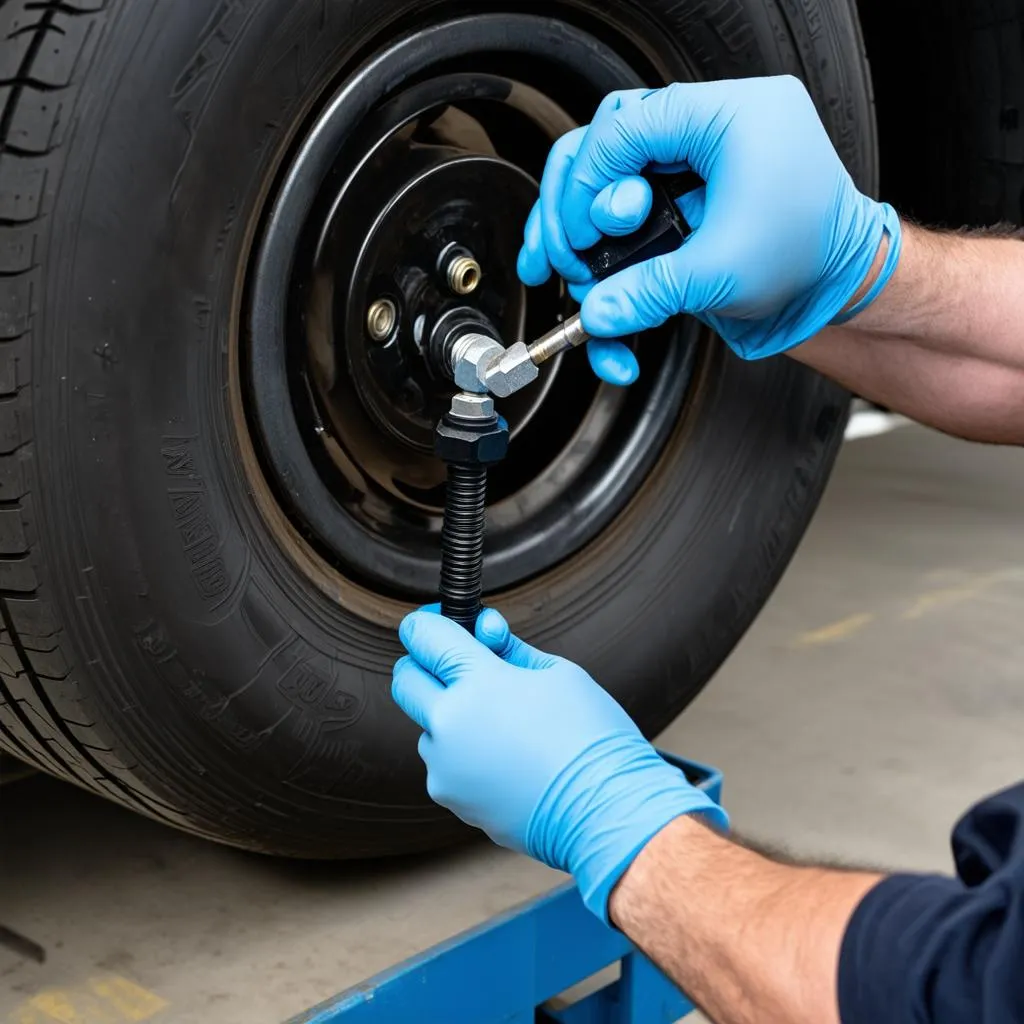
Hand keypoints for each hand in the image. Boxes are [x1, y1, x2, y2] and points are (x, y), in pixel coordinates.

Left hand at [392, 608, 726, 920]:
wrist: (606, 810)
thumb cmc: (591, 736)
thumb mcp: (558, 672)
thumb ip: (509, 649)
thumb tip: (484, 633)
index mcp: (477, 682)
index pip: (422, 635)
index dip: (428, 622)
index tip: (442, 622)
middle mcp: (448, 724)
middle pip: (404, 678)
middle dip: (425, 665)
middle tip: (462, 665)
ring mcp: (445, 766)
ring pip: (426, 724)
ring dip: (448, 715)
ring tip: (504, 724)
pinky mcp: (451, 798)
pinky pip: (444, 763)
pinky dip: (464, 753)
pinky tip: (507, 758)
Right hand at [518, 76, 900, 368]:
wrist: (838, 284)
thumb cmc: (811, 257)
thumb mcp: (724, 273)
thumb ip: (651, 291)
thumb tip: (596, 311)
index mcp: (730, 116)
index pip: (626, 125)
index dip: (590, 182)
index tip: (584, 236)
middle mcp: (706, 128)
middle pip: (603, 142)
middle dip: (574, 202)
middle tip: (570, 254)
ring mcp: (690, 163)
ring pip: (605, 173)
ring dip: (578, 225)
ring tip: (572, 272)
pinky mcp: (681, 197)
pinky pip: (626, 206)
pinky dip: (604, 246)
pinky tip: (593, 284)